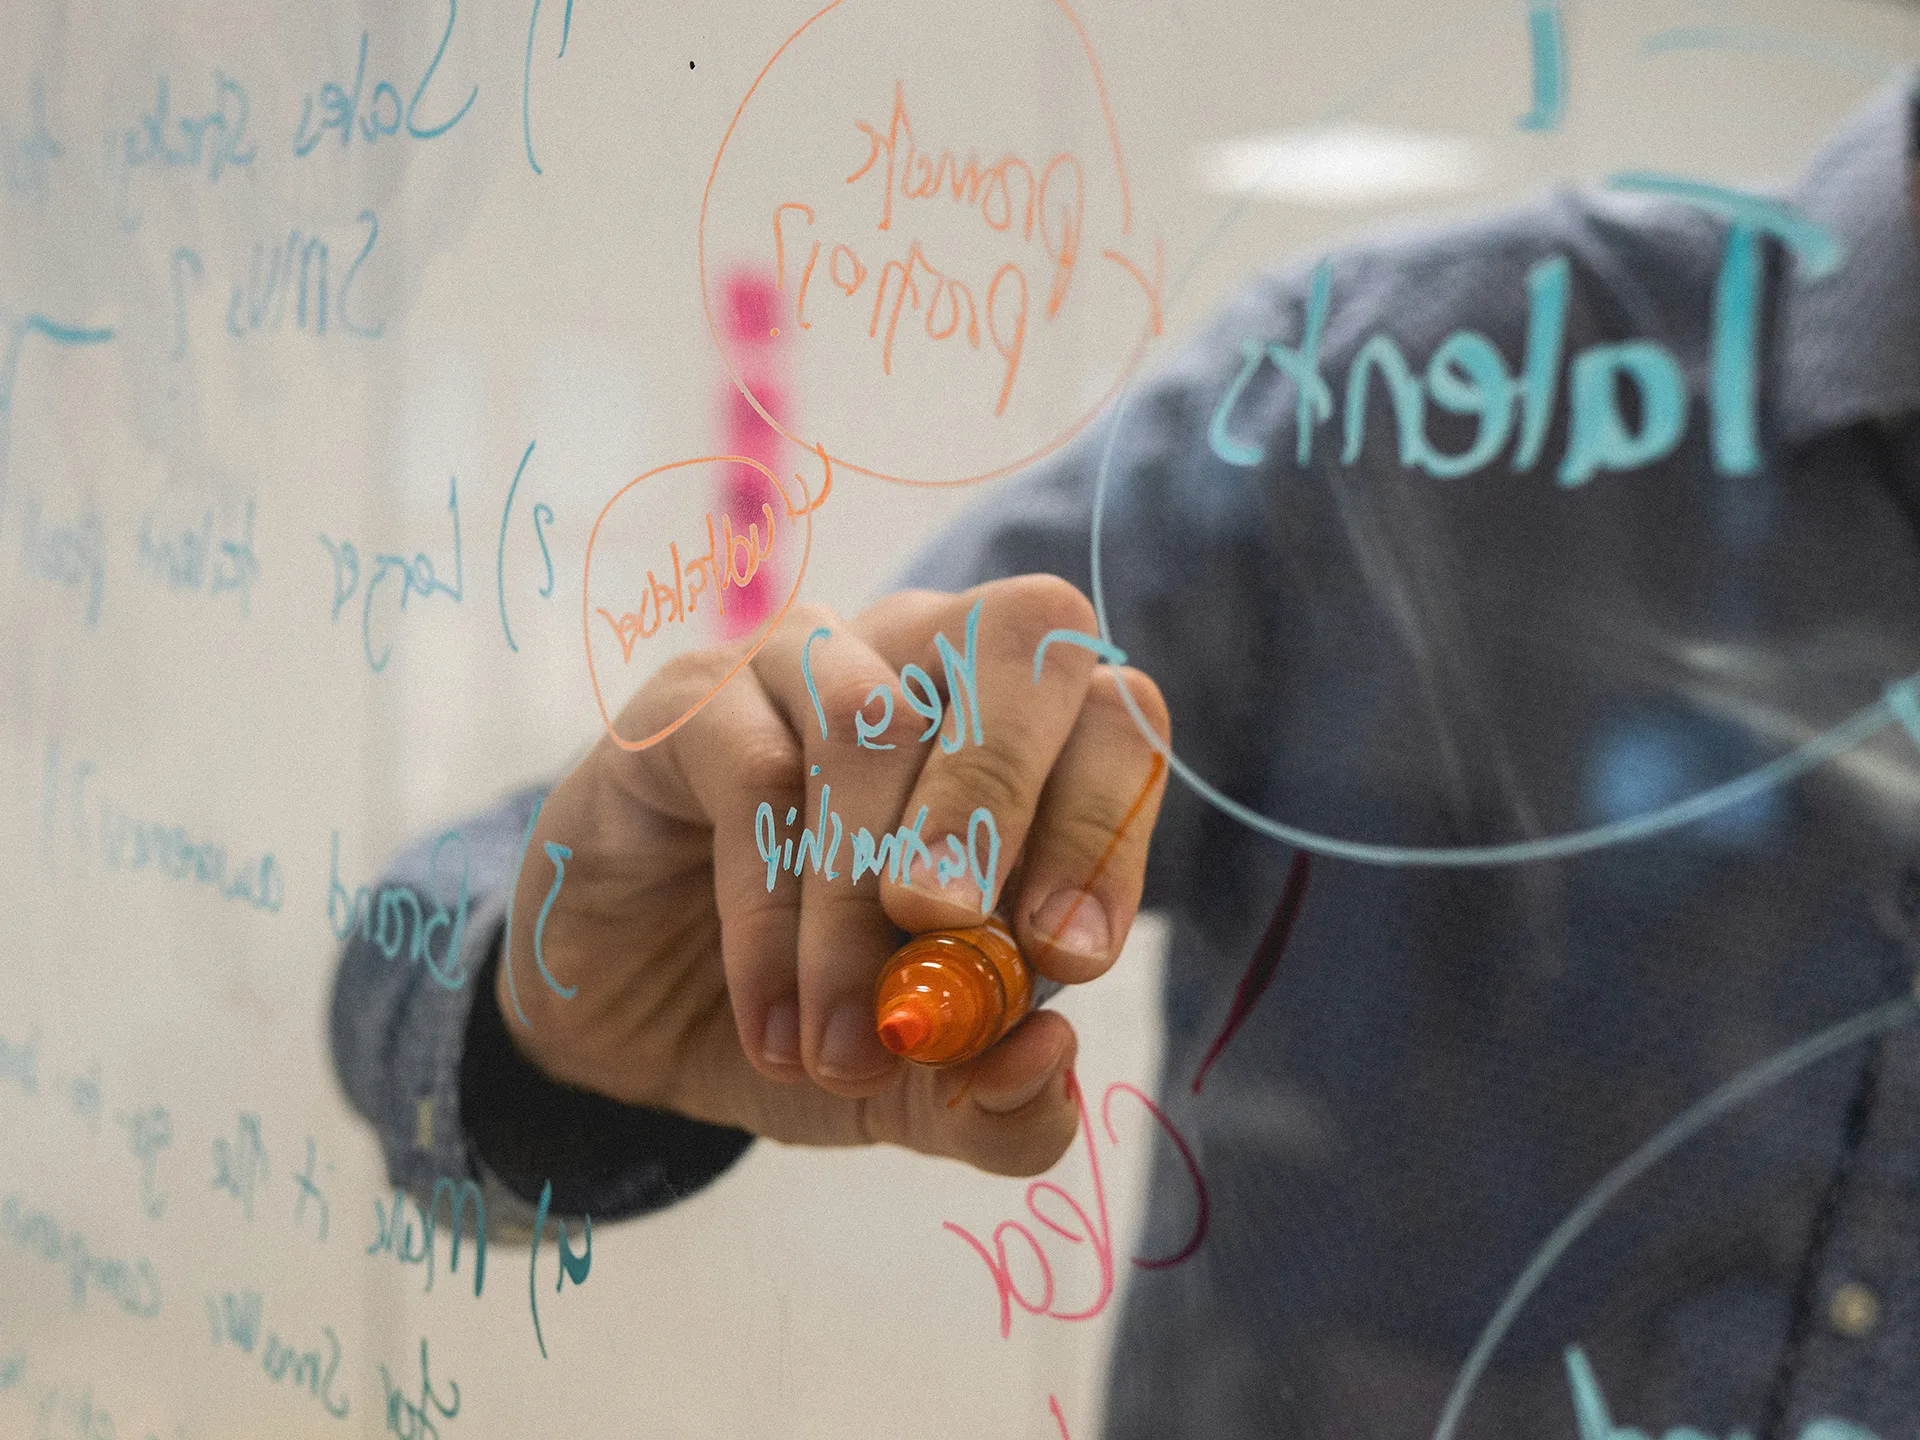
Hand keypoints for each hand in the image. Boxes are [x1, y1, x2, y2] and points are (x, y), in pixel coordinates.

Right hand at [500, 574, 1168, 1176]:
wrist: (634, 1022)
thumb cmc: (813, 1015)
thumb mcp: (923, 1092)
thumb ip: (1004, 1102)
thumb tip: (1050, 1057)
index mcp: (1024, 734)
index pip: (1118, 716)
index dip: (1107, 827)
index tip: (1065, 964)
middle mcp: (929, 662)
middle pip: (1023, 635)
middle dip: (1003, 800)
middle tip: (953, 938)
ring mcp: (809, 662)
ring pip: (877, 723)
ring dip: (863, 905)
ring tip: (845, 1050)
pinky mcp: (694, 698)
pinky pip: (755, 772)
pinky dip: (773, 917)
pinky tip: (773, 1025)